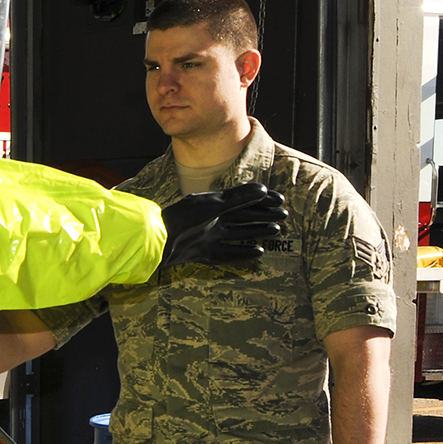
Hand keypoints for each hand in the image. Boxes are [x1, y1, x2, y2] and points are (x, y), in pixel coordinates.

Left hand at [158, 183, 286, 274]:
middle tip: (284, 217)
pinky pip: (227, 253)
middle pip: (242, 216)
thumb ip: (238, 199)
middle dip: (263, 215)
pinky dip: (242, 253)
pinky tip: (259, 252)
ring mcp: (208, 236)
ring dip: (257, 231)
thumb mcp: (213, 205)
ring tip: (276, 230)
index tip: (280, 201)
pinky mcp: (203, 253)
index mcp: (212, 203)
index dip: (262, 200)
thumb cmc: (184, 218)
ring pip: (238, 233)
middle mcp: (211, 219)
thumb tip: (263, 190)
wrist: (158, 241)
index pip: (242, 199)